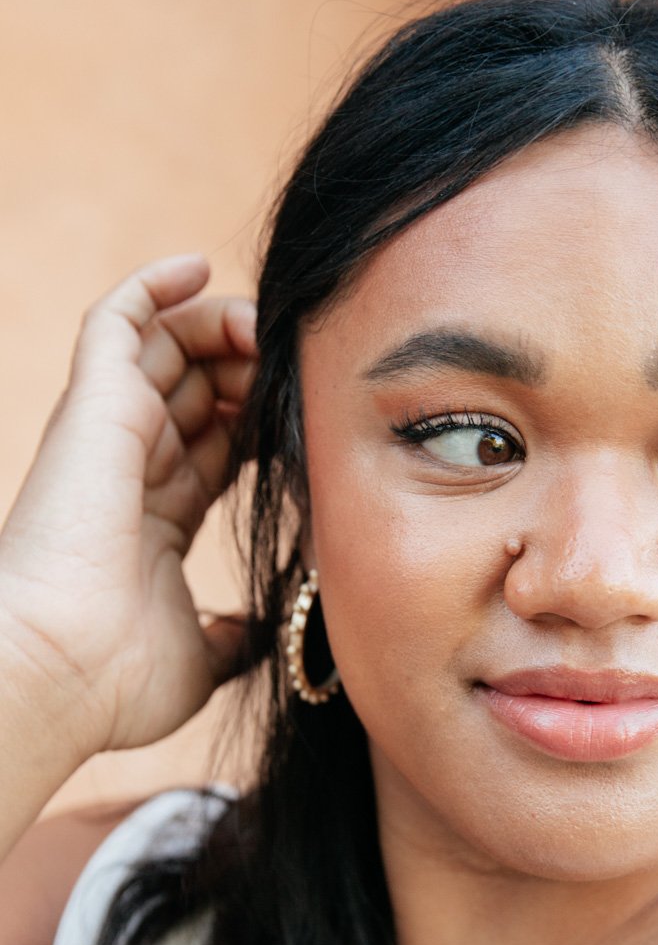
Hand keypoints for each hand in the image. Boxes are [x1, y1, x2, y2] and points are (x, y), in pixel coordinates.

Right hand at [0, 254, 256, 761]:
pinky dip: (154, 285)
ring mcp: (108, 435)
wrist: (59, 674)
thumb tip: (258, 631)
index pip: (216, 446)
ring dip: (222, 327)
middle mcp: (129, 468)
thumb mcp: (202, 658)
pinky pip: (116, 319)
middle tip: (303, 364)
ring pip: (165, 346)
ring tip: (273, 325)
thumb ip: (232, 636)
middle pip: (197, 390)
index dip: (261, 423)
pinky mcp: (93, 407)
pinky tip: (200, 265)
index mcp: (154, 519)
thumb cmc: (116, 680)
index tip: (311, 417)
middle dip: (251, 372)